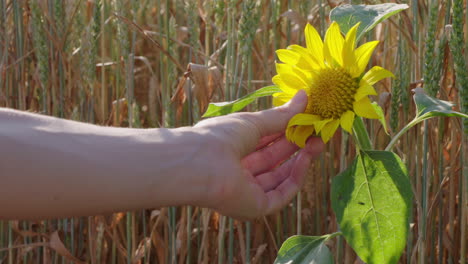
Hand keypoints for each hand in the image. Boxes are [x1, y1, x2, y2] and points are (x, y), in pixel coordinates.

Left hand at [195, 90, 324, 218]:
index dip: (286, 131)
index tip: (306, 120)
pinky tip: (307, 158)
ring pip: (280, 177)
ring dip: (300, 159)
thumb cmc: (219, 136)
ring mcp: (247, 191)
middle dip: (296, 145)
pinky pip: (281, 194)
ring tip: (318, 141)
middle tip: (319, 131)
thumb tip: (305, 97)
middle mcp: (239, 172)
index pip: (264, 142)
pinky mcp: (255, 207)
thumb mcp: (253, 122)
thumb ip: (281, 115)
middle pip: (274, 160)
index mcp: (232, 150)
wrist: (200, 163)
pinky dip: (296, 177)